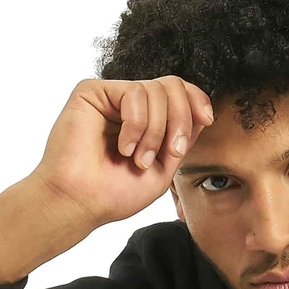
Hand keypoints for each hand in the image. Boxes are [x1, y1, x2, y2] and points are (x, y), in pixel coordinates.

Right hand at [32, 75, 214, 228]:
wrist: (81, 203)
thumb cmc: (115, 193)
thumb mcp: (163, 169)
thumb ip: (182, 139)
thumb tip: (201, 111)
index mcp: (146, 121)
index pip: (178, 94)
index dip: (197, 99)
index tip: (207, 118)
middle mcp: (129, 105)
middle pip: (172, 85)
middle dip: (180, 119)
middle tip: (172, 152)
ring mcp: (111, 97)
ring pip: (156, 89)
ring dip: (156, 131)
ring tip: (139, 158)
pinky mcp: (91, 91)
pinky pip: (133, 91)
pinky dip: (137, 124)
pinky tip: (124, 147)